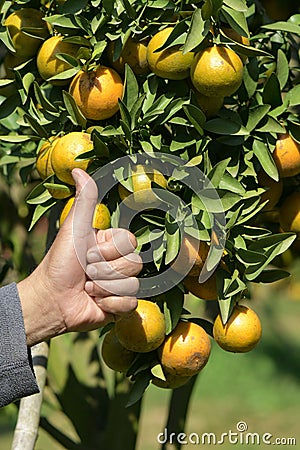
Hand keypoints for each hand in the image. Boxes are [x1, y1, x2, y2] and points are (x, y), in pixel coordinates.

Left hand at [17, 169, 141, 345]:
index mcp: (111, 244)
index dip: (110, 250)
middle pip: (134, 264)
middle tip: (86, 272)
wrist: (52, 299)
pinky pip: (130, 303)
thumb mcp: (74, 229)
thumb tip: (79, 170)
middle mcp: (118, 263)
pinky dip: (110, 304)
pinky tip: (95, 302)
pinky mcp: (121, 306)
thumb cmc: (60, 262)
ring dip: (105, 287)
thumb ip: (84, 201)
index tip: (89, 253)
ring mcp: (121, 284)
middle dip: (105, 270)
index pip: (131, 242)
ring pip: (133, 284)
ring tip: (88, 288)